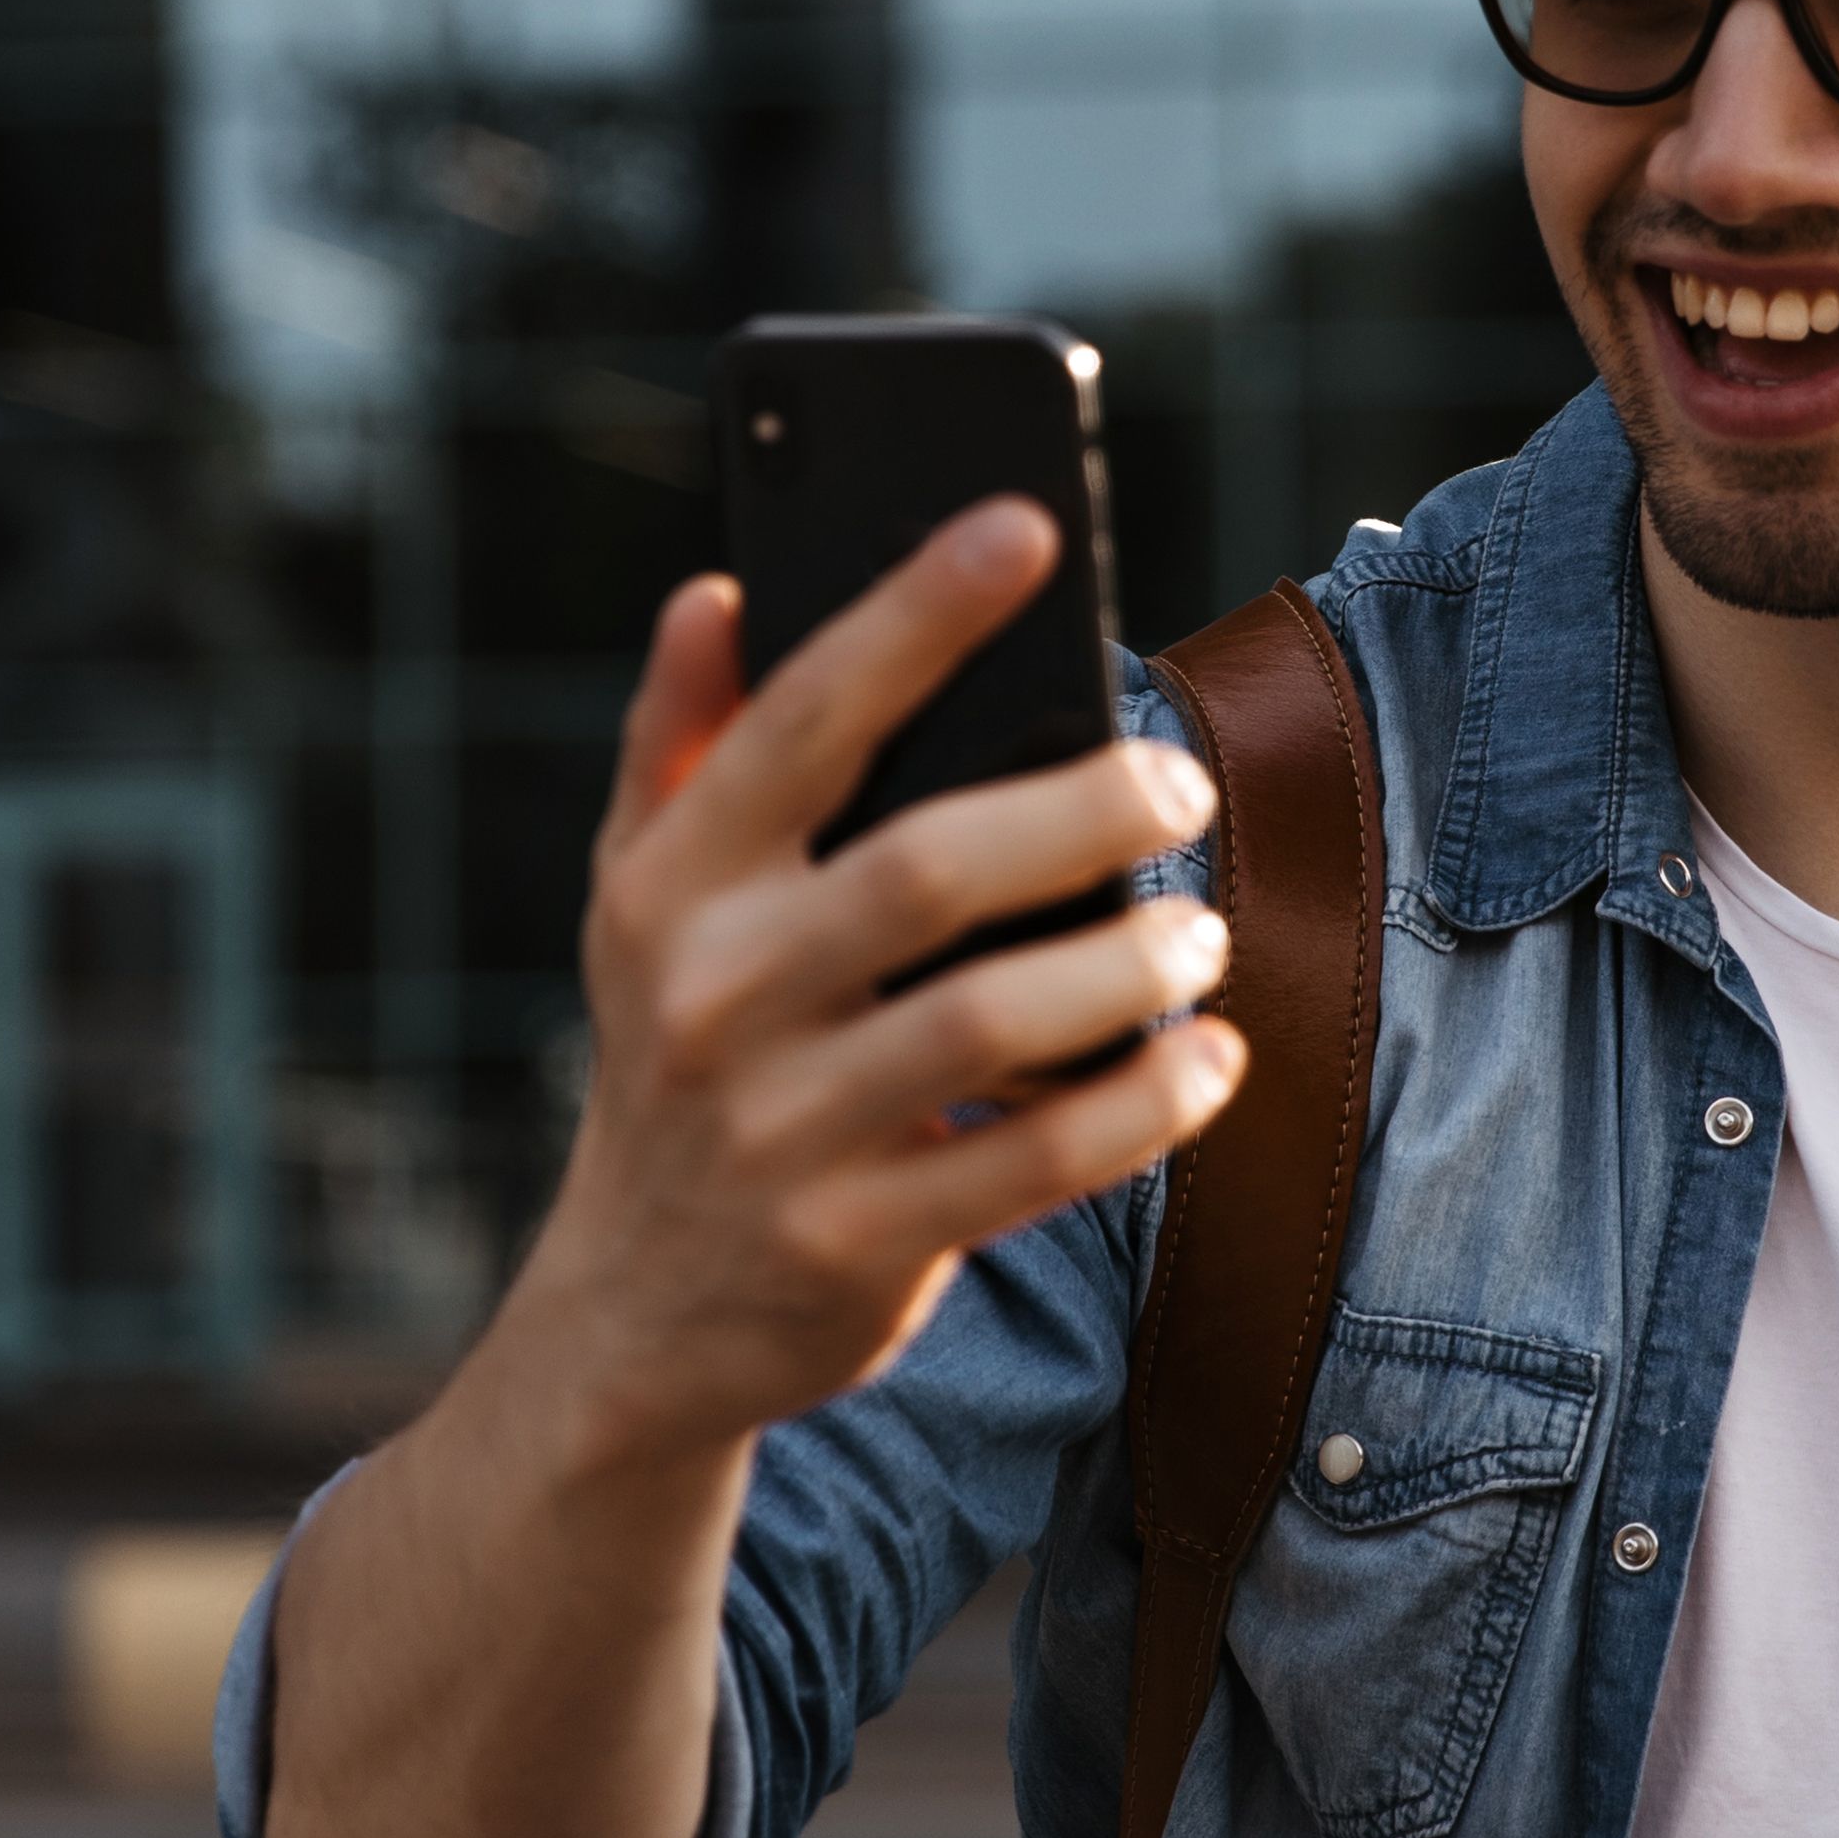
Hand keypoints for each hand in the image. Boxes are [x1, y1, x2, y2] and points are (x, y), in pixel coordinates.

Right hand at [518, 498, 1247, 1471]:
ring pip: (992, 1021)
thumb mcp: (642, 900)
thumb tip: (720, 588)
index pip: (800, 720)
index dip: (911, 616)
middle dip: (1079, 809)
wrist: (632, 1311)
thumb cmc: (677, 1052)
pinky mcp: (854, 1244)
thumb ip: (682, 744)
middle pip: (925, 870)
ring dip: (1128, 963)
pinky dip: (1142, 1107)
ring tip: (1197, 930)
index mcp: (671, 885)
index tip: (1023, 526)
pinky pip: (1033, 1164)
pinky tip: (1207, 1059)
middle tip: (1180, 783)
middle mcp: (710, 1000)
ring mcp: (779, 1132)